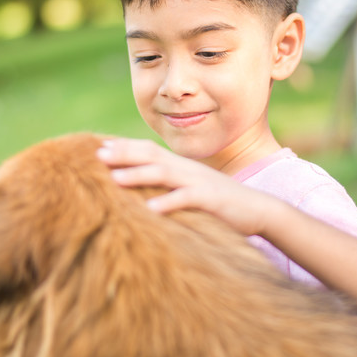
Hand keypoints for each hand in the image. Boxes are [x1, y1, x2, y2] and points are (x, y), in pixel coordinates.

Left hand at [97, 137, 269, 236]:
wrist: (259, 209)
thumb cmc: (221, 202)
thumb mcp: (192, 189)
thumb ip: (172, 185)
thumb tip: (146, 191)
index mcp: (181, 167)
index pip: (149, 151)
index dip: (125, 147)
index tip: (99, 147)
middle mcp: (187, 170)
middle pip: (151, 156)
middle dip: (124, 154)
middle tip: (98, 154)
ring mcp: (198, 183)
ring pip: (164, 174)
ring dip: (138, 175)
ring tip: (115, 179)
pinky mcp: (210, 200)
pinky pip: (186, 199)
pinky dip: (168, 203)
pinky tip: (150, 209)